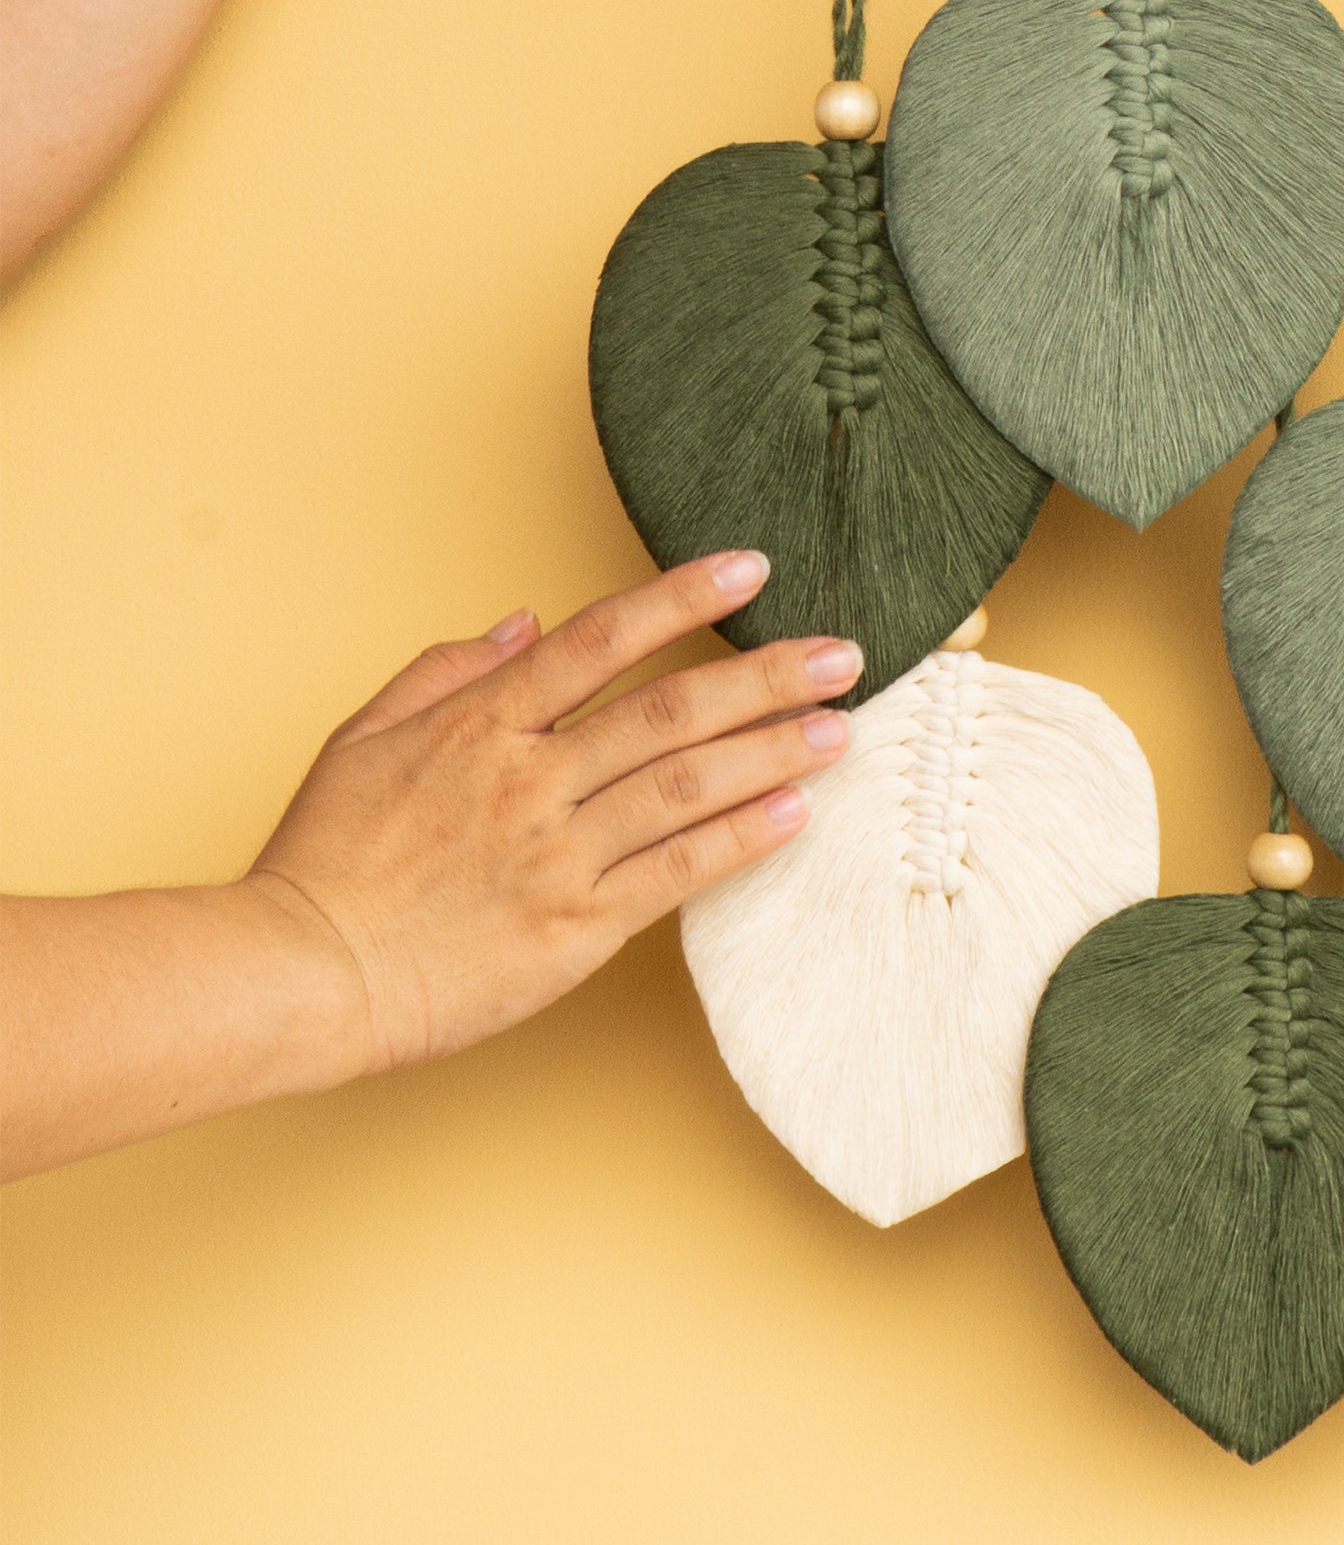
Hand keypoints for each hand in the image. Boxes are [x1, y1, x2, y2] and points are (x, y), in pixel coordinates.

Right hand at [250, 553, 858, 1075]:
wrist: (300, 976)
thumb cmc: (326, 861)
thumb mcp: (363, 738)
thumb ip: (446, 670)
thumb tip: (522, 620)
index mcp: (481, 724)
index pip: (601, 639)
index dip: (682, 597)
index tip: (751, 567)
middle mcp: (529, 779)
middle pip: (670, 709)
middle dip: (765, 675)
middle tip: (843, 653)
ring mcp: (556, 854)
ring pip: (686, 786)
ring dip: (773, 752)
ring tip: (840, 727)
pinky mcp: (572, 929)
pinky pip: (676, 874)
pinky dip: (740, 839)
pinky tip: (795, 813)